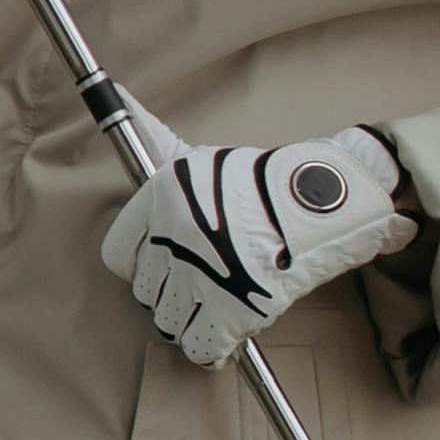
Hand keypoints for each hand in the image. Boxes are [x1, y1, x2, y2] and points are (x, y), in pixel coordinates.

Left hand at [101, 127, 416, 370]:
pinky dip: (212, 349)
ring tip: (218, 305)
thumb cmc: (266, 180)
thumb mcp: (200, 155)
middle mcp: (175, 233)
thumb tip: (110, 90)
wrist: (329, 199)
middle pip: (144, 292)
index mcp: (162, 193)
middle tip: (204, 285)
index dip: (145, 266)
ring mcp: (203, 272)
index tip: (166, 266)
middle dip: (172, 294)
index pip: (119, 255)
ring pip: (169, 320)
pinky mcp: (234, 308)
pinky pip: (200, 345)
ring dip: (192, 321)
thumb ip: (150, 133)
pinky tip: (229, 337)